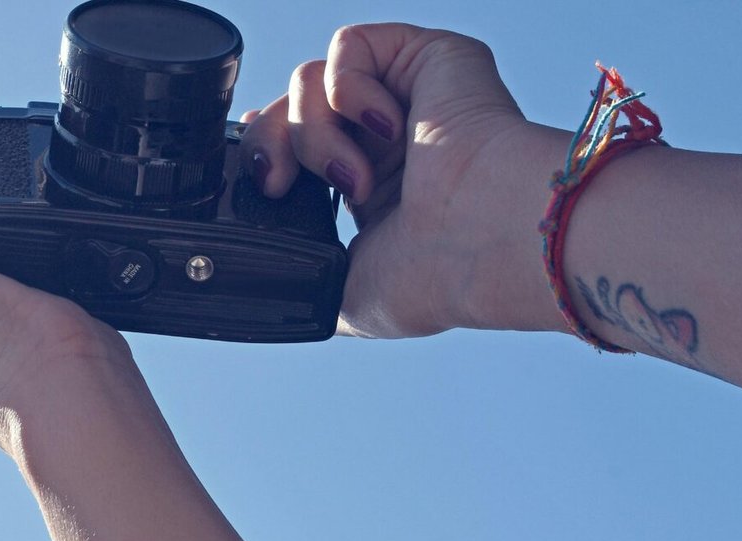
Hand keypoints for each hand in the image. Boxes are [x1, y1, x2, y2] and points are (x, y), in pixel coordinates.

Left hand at [241, 24, 551, 337]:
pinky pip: (349, 46)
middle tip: (279, 186)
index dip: (264, 147)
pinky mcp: (424, 57)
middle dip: (270, 146)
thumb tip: (281, 287)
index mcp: (370, 185)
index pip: (296, 144)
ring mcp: (403, 95)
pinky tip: (382, 126)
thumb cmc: (436, 278)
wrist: (481, 243)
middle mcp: (385, 138)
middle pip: (289, 108)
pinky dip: (347, 88)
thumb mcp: (344, 293)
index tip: (260, 175)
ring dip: (314, 133)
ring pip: (308, 81)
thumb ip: (307, 275)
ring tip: (355, 178)